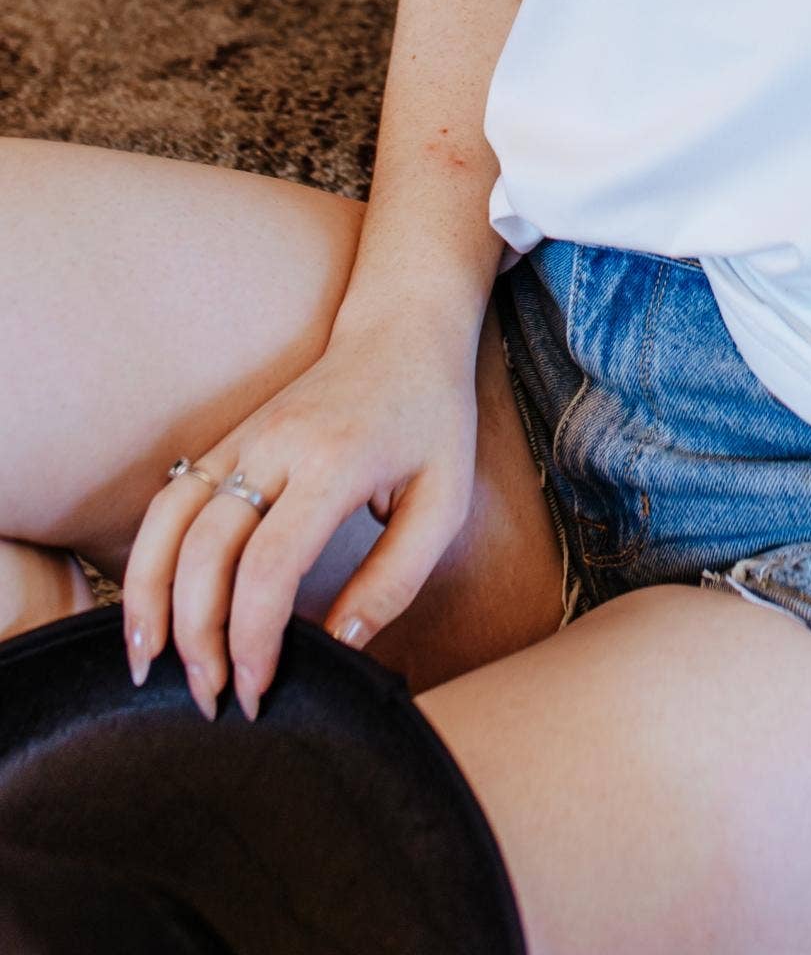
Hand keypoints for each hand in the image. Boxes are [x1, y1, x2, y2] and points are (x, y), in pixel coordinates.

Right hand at [119, 319, 481, 722]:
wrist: (402, 330)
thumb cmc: (431, 420)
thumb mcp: (444, 502)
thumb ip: (395, 578)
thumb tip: (340, 645)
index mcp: (335, 463)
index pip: (271, 563)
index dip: (253, 637)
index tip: (258, 689)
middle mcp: (276, 446)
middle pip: (207, 550)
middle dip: (198, 636)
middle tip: (211, 699)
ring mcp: (243, 438)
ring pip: (168, 522)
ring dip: (149, 599)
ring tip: (152, 668)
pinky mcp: (227, 439)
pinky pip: (169, 502)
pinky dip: (147, 558)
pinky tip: (149, 609)